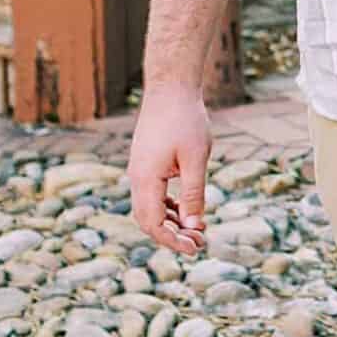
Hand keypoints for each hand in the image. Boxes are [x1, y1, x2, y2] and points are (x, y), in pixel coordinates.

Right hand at [128, 89, 212, 254]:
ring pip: (149, 209)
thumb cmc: (185, 119)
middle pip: (148, 221)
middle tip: (199, 243)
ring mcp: (139, 171)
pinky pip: (152, 196)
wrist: (170, 88)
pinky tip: (186, 211)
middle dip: (172, 236)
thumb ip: (194, 195)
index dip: (173, 241)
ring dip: (170, 223)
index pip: (153, 224)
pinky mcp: (145, 164)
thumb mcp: (196, 159)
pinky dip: (167, 208)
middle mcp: (137, 178)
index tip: (196, 248)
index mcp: (146, 179)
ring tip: (197, 230)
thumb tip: (194, 228)